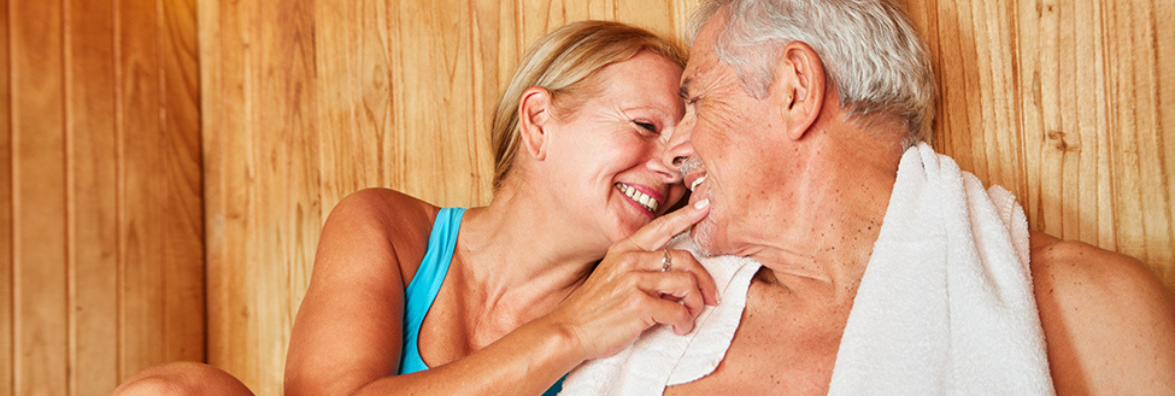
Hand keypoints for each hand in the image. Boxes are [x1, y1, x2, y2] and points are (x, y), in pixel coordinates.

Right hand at [543, 199, 718, 359]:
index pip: (661, 227)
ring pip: (687, 284)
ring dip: (696, 304)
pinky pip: (678, 311)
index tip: (705, 208)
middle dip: (705, 280)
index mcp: (624, 250)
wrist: (568, 331)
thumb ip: (641, 270)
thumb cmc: (593, 308)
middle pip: (686, 258)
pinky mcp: (639, 304)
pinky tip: (678, 327)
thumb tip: (674, 280)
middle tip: (710, 296)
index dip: (686, 216)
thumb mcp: (612, 277)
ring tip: (690, 315)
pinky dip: (684, 322)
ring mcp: (634, 281)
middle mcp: (630, 260)